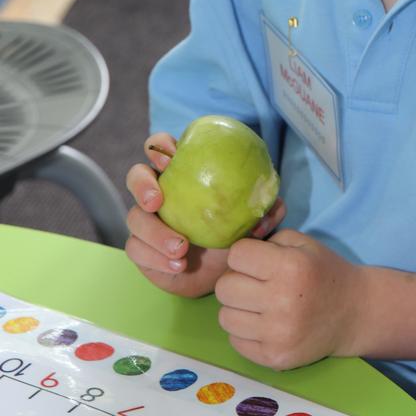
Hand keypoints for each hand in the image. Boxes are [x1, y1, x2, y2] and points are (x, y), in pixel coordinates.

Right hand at [125, 132, 284, 297]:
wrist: (223, 272)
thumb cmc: (236, 234)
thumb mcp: (254, 222)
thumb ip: (266, 211)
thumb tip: (277, 204)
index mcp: (182, 173)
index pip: (162, 147)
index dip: (160, 147)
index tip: (170, 159)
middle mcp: (160, 193)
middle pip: (136, 177)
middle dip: (142, 185)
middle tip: (157, 202)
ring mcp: (146, 221)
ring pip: (135, 218)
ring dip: (155, 233)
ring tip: (181, 248)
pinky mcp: (141, 248)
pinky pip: (137, 249)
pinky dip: (155, 258)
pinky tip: (178, 265)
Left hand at [215, 230, 363, 369]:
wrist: (354, 312)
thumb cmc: (324, 272)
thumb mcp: (303, 243)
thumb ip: (268, 241)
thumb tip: (234, 252)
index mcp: (289, 267)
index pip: (236, 255)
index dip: (244, 255)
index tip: (255, 260)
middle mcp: (282, 301)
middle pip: (225, 288)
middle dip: (236, 281)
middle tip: (254, 283)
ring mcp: (277, 334)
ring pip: (225, 317)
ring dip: (238, 308)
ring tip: (258, 305)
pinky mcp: (274, 358)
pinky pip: (235, 342)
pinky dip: (244, 332)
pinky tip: (263, 324)